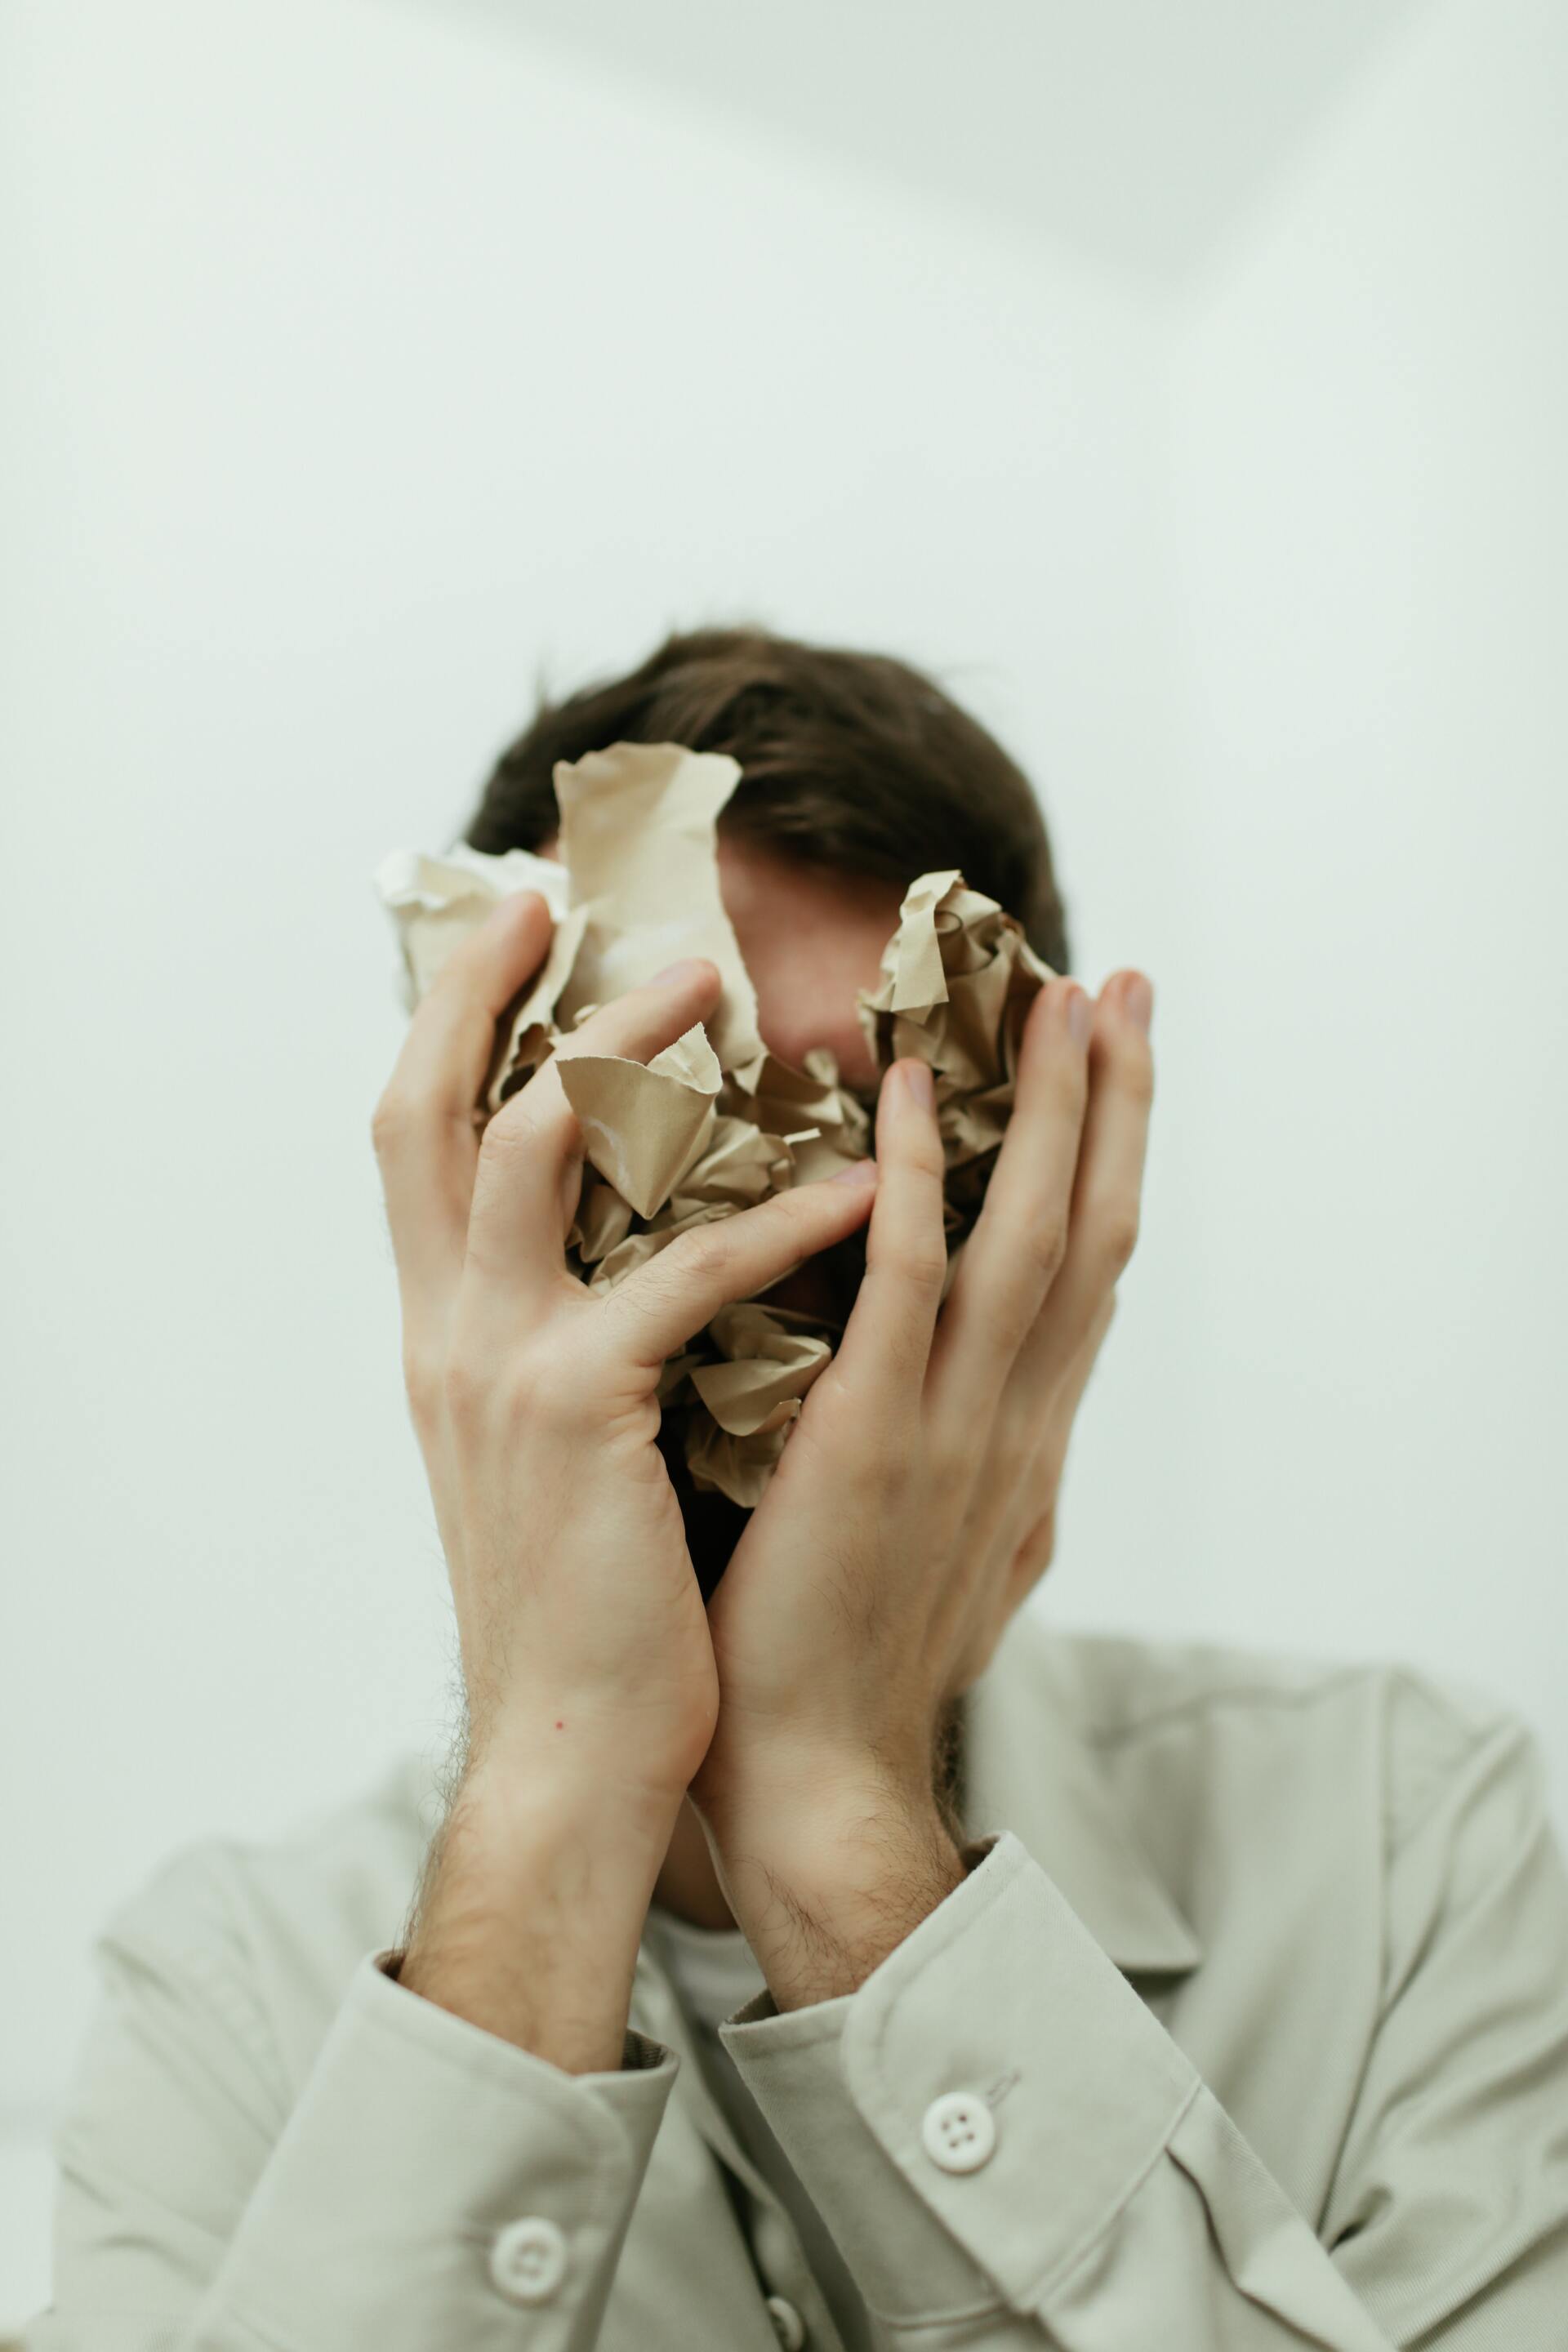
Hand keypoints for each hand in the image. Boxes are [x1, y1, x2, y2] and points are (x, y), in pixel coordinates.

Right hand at [370, 894, 880, 1817]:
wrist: (576, 1749)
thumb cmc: (596, 1598)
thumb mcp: (548, 1446)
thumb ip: (566, 1336)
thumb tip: (630, 1248)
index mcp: (447, 1332)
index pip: (415, 1138)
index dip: (447, 1025)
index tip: (510, 934)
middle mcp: (449, 1328)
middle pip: (429, 1104)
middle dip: (479, 989)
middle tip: (562, 899)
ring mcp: (503, 1364)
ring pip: (536, 1144)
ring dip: (625, 1049)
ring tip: (723, 987)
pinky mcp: (580, 1413)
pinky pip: (681, 1273)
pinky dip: (779, 1216)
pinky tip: (870, 1180)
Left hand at [686, 970, 1154, 1990]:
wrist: (809, 1779)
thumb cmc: (848, 1665)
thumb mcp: (944, 1557)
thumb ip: (971, 1470)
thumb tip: (992, 1427)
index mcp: (1021, 1441)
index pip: (1085, 1272)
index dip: (1111, 1160)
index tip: (1117, 1062)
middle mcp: (1013, 1421)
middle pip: (1089, 1231)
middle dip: (1114, 1106)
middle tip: (1122, 986)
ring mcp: (953, 1429)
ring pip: (1028, 1238)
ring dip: (1055, 1113)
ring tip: (1062, 999)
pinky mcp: (871, 1443)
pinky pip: (905, 1284)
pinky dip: (918, 1180)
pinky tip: (907, 1092)